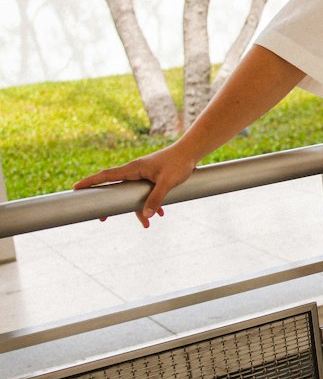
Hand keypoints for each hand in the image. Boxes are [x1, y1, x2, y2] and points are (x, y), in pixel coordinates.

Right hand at [73, 142, 198, 227]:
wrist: (190, 153)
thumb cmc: (178, 163)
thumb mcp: (167, 183)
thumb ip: (156, 199)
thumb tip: (146, 216)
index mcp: (133, 169)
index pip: (106, 175)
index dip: (90, 182)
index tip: (75, 188)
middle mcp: (134, 171)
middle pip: (115, 189)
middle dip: (111, 205)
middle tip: (102, 219)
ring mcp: (143, 175)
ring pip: (133, 195)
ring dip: (139, 210)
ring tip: (146, 225)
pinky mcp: (152, 178)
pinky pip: (145, 193)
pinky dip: (151, 204)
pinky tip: (161, 214)